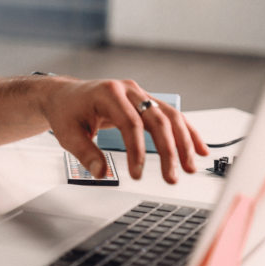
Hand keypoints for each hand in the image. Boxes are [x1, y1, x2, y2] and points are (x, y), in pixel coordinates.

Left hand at [41, 78, 208, 183]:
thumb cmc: (67, 111)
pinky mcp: (145, 101)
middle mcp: (128, 89)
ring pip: (170, 115)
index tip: (136, 172)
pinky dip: (186, 132)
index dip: (137, 150)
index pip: (130, 123)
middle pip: (157, 118)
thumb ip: (85, 154)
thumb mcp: (67, 134)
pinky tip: (198, 149)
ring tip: (190, 167)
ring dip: (184, 141)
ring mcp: (139, 93)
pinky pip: (171, 115)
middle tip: (172, 176)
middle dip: (168, 149)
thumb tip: (101, 174)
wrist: (65, 95)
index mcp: (108, 93)